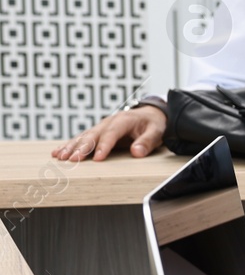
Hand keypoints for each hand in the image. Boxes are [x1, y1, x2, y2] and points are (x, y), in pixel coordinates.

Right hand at [52, 105, 166, 161]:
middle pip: (92, 135)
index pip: (111, 134)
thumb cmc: (153, 124)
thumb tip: (137, 152)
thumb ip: (147, 141)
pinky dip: (69, 145)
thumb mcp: (156, 132)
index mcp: (123, 120)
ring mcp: (101, 127)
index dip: (104, 146)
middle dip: (81, 148)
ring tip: (59, 157)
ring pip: (83, 137)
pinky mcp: (97, 132)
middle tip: (71, 159)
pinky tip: (57, 153)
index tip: (98, 158)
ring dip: (70, 147)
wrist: (150, 115)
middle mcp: (108, 122)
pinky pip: (81, 139)